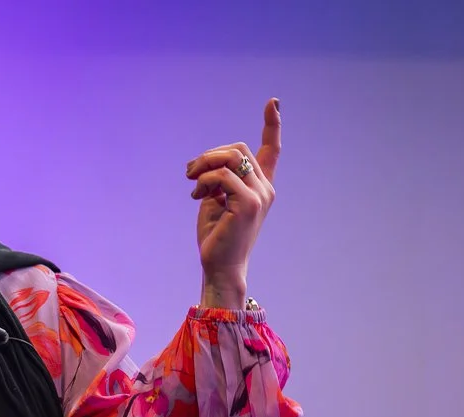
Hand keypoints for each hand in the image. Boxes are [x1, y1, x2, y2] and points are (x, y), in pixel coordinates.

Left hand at [186, 98, 281, 306]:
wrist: (219, 266)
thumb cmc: (216, 236)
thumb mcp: (215, 199)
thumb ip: (218, 178)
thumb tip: (209, 160)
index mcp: (260, 187)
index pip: (272, 150)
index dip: (273, 125)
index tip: (273, 103)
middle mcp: (265, 189)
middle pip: (238, 148)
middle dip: (210, 155)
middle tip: (190, 173)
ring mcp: (260, 196)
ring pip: (231, 158)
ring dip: (204, 165)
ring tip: (191, 182)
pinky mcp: (249, 204)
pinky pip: (222, 176)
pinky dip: (204, 182)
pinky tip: (196, 197)